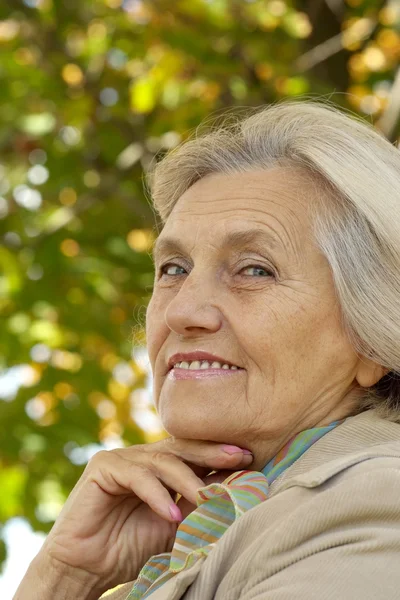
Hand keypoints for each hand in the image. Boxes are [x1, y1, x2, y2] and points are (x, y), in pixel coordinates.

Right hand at [35, 438, 252, 594]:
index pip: (193, 454)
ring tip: (208, 498)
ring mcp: (122, 458)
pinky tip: (171, 513)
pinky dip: (156, 494)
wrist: (88, 567)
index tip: (251, 459)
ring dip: (188, 480)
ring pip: (162, 460)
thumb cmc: (131, 548)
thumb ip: (197, 504)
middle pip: (182, 448)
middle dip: (212, 452)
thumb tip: (236, 487)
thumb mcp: (175, 525)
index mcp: (160, 467)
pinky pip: (136, 475)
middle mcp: (142, 457)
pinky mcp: (103, 466)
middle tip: (240, 456)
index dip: (220, 455)